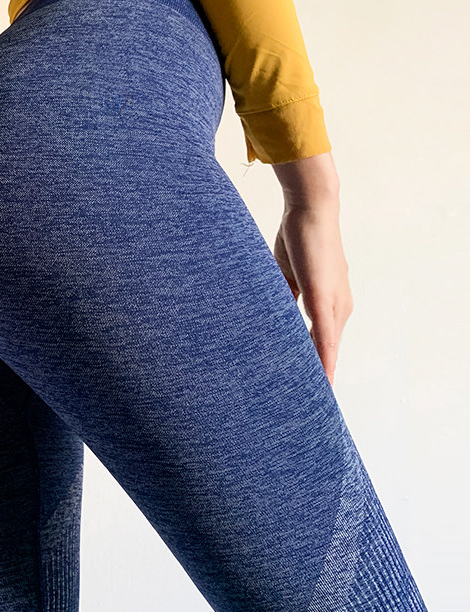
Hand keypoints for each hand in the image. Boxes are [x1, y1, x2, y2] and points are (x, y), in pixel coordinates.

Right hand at [272, 201, 352, 385]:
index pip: (323, 341)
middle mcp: (339, 307)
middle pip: (329, 351)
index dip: (317, 363)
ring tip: (311, 398)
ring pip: (329, 350)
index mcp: (329, 301)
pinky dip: (323, 360)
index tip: (308, 385)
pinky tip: (321, 379)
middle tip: (306, 402)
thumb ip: (285, 297)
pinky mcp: (325, 300)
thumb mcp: (287, 274)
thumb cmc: (298, 236)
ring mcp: (335, 305)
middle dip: (318, 376)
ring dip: (320, 373)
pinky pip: (325, 338)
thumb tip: (272, 313)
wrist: (311, 210)